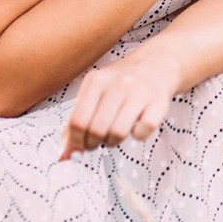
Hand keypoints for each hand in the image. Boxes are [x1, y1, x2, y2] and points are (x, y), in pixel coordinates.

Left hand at [60, 52, 182, 158]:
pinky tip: (135, 127)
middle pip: (96, 129)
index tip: (78, 148)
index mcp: (96, 81)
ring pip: (118, 133)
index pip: (77, 120)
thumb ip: (77, 121)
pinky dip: (137, 135)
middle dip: (94, 143)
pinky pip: (142, 132)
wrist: (154, 66)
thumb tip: (65, 155)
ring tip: (114, 135)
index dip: (76, 141)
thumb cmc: (120, 85)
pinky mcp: (158, 103)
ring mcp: (139, 93)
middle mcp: (118, 84)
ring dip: (113, 141)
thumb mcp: (94, 93)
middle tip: (98, 141)